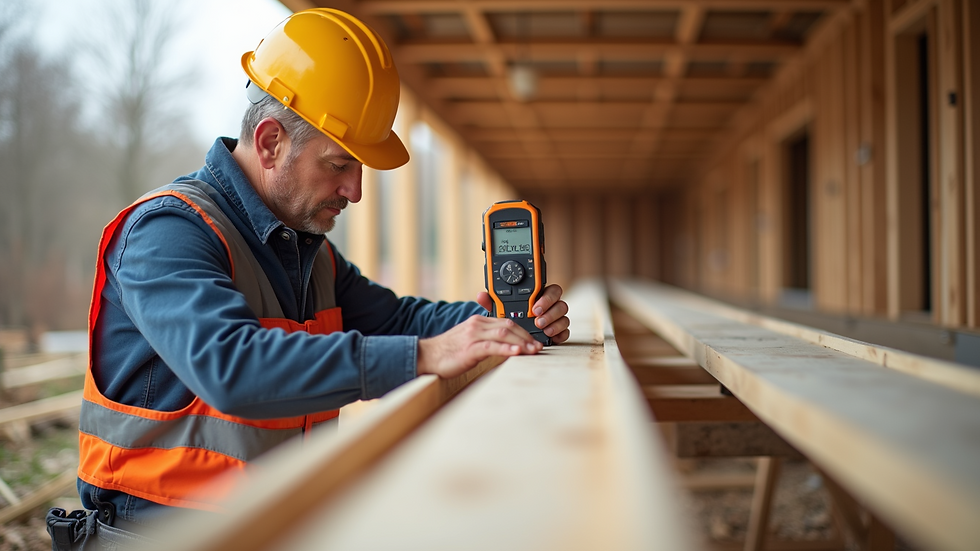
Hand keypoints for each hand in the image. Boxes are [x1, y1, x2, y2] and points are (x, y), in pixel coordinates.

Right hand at [417, 315, 542, 378]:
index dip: (523, 331)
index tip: (534, 341)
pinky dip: (506, 348)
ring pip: (503, 334)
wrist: (427, 356)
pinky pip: (492, 346)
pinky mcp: (470, 348)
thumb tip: (505, 346)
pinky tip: (517, 353)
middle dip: (527, 336)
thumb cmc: (448, 351)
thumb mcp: (469, 340)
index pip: (507, 322)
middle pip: (509, 326)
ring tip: (533, 351)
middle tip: (539, 347)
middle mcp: (477, 325)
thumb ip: (486, 339)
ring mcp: (473, 335)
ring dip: (521, 342)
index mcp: (479, 322)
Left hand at [476, 283, 569, 344]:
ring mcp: (555, 319)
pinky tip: (549, 336)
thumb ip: (492, 300)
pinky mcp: (558, 332)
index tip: (534, 307)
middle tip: (537, 320)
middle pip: (560, 303)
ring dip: (554, 323)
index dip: (546, 298)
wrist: (509, 334)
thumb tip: (481, 296)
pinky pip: (565, 332)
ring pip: (564, 317)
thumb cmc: (508, 317)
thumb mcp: (499, 308)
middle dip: (550, 312)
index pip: (550, 290)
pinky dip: (559, 334)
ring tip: (542, 329)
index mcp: (538, 296)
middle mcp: (550, 306)